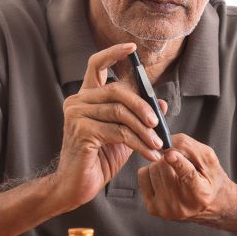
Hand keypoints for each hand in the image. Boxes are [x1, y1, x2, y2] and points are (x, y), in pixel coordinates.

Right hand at [51, 43, 167, 210]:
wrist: (75, 187)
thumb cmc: (98, 160)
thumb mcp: (124, 135)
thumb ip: (138, 118)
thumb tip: (161, 103)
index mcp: (87, 97)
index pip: (96, 64)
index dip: (113, 53)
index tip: (132, 48)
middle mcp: (78, 101)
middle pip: (116, 90)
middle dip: (142, 107)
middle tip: (158, 124)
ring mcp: (76, 115)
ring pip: (120, 112)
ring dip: (144, 130)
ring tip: (158, 144)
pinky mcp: (80, 131)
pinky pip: (117, 131)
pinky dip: (138, 143)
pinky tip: (149, 154)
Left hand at [137, 134, 236, 222]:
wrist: (209, 204)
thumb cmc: (209, 178)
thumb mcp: (208, 160)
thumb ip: (189, 148)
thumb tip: (165, 144)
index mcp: (201, 194)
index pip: (188, 177)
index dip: (178, 164)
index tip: (170, 154)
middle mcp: (182, 205)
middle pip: (164, 166)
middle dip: (169, 157)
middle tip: (179, 164)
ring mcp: (165, 208)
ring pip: (152, 169)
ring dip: (160, 165)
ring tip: (173, 174)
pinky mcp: (152, 208)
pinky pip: (142, 175)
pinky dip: (150, 172)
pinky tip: (162, 179)